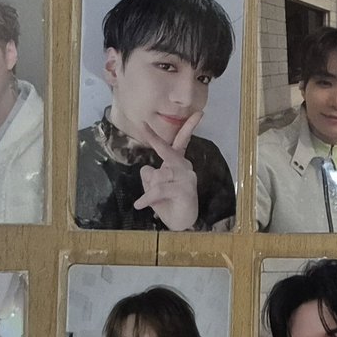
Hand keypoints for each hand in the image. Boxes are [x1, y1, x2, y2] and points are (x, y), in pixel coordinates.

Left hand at [133, 111, 202, 230]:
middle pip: (169, 150)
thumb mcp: (153, 187)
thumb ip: (149, 176)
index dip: (185, 127)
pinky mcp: (185, 191)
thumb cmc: (168, 203)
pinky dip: (148, 197)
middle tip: (143, 124)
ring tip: (146, 200)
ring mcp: (187, 178)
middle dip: (155, 139)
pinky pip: (160, 189)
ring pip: (160, 175)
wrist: (180, 224)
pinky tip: (140, 204)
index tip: (197, 112)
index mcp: (178, 163)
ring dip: (150, 188)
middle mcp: (185, 167)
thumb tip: (146, 169)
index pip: (181, 141)